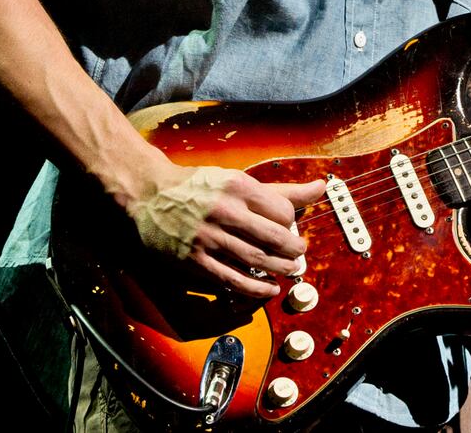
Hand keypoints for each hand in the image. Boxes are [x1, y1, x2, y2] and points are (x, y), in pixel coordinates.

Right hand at [126, 164, 326, 298]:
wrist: (149, 195)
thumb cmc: (198, 185)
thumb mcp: (238, 179)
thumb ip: (280, 190)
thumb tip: (321, 187)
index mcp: (239, 188)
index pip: (282, 212)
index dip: (292, 223)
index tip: (290, 227)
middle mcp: (226, 212)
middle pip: (274, 237)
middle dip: (294, 250)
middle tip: (299, 253)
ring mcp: (210, 238)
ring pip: (256, 260)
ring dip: (279, 269)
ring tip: (289, 270)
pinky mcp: (195, 261)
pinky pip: (232, 280)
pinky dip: (255, 289)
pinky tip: (268, 290)